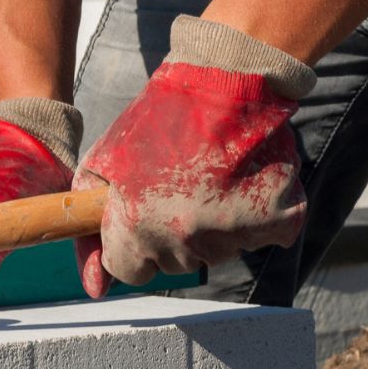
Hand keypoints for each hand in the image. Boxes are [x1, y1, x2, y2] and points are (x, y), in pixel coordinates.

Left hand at [73, 22, 310, 297]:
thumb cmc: (158, 118)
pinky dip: (258, 214)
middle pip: (174, 262)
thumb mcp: (104, 165)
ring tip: (213, 173)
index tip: (142, 216)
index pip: (131, 270)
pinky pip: (262, 236)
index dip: (133, 243)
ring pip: (217, 251)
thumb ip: (90, 231)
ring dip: (214, 223)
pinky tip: (244, 178)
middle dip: (172, 231)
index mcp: (137, 228)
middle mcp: (184, 239)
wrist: (225, 80)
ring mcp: (233, 234)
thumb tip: (94, 289)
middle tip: (181, 183)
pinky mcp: (277, 221)